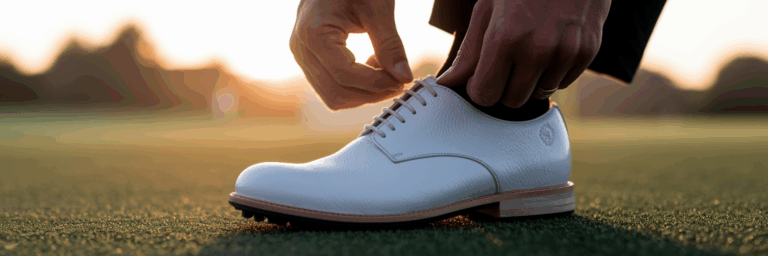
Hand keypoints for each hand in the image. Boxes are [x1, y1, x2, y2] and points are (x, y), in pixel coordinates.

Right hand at [290, 0, 412, 109]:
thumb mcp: (377, 8)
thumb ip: (390, 45)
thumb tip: (404, 77)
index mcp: (313, 33)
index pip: (345, 76)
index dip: (377, 84)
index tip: (402, 81)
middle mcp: (301, 48)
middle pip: (336, 93)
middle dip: (371, 93)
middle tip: (399, 81)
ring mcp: (302, 55)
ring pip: (332, 96)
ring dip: (364, 93)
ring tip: (386, 72)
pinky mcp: (309, 59)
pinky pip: (330, 86)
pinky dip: (354, 86)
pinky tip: (372, 68)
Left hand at [437, 0, 610, 106]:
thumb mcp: (488, 9)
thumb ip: (469, 51)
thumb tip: (449, 82)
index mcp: (505, 37)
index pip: (485, 95)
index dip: (480, 89)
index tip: (482, 78)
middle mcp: (537, 49)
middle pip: (512, 101)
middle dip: (504, 88)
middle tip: (506, 62)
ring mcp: (565, 53)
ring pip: (539, 95)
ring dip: (530, 81)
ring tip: (530, 49)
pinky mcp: (587, 53)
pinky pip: (562, 84)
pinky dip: (553, 73)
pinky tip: (550, 46)